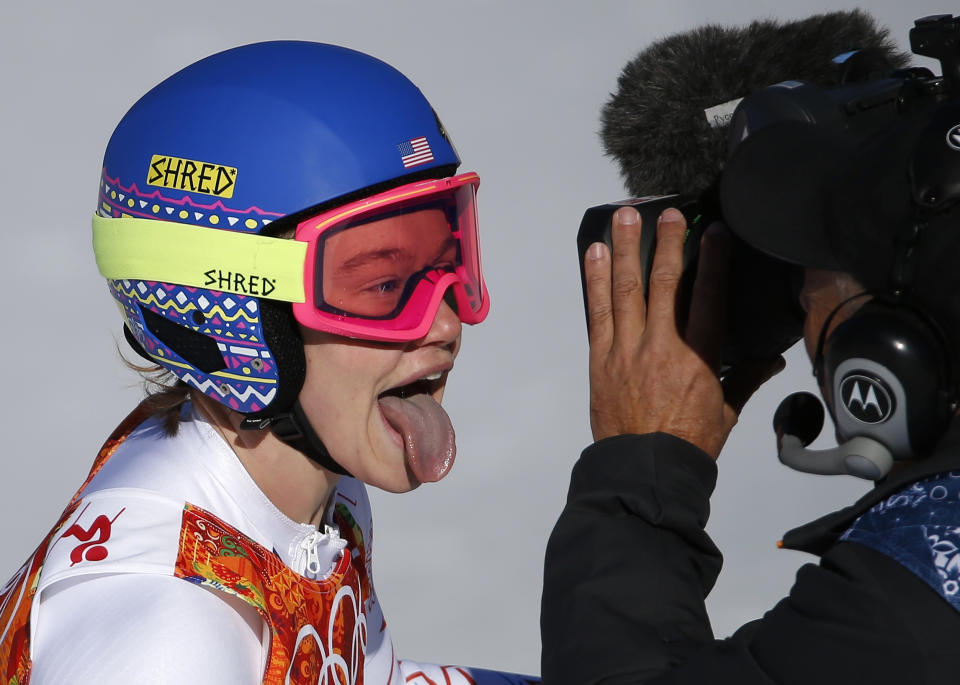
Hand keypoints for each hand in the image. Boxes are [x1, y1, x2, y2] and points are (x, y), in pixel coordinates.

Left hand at [585, 206, 782, 458]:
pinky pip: (597, 312)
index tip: (714, 232)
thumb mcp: (726, 411)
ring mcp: (626, 350)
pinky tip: (593, 255)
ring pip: (625, 290)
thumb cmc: (687, 443)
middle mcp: (661, 347)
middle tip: (669, 213)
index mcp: (698, 359)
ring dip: (624, 250)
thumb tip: (771, 359)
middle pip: (664, 284)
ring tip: (623, 217)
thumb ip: (746, 378)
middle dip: (667, 243)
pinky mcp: (601, 359)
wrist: (644, 470)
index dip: (712, 261)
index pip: (708, 298)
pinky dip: (594, 281)